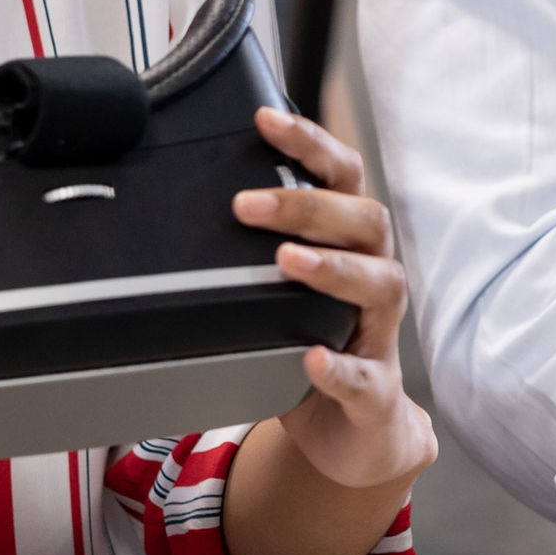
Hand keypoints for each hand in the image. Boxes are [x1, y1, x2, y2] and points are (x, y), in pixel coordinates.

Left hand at [232, 106, 434, 492]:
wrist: (351, 434)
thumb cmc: (309, 344)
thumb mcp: (278, 290)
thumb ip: (249, 246)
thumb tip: (175, 198)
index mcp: (352, 244)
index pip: (343, 177)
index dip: (310, 144)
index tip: (265, 120)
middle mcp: (376, 278)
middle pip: (365, 220)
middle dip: (307, 205)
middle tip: (248, 204)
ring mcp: (380, 335)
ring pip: (380, 285)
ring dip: (334, 267)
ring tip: (287, 260)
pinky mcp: (376, 393)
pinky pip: (365, 377)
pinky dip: (339, 368)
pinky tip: (314, 358)